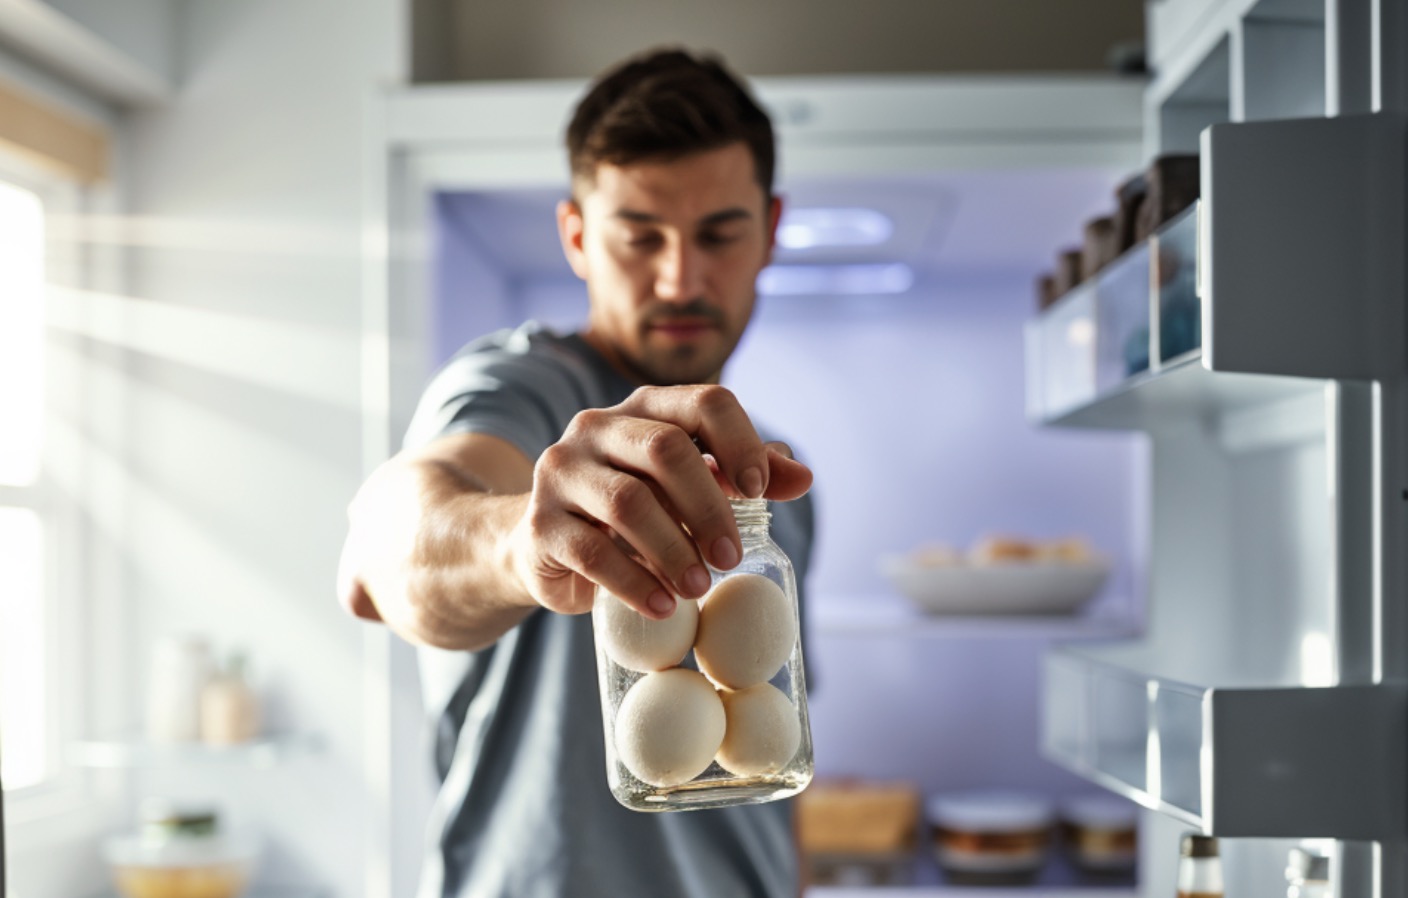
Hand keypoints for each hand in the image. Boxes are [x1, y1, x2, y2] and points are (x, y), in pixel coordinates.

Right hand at [506, 384, 810, 620]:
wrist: (542, 544)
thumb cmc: (631, 511)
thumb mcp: (688, 487)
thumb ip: (744, 476)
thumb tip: (803, 478)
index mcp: (644, 408)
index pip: (704, 401)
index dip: (740, 442)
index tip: (761, 491)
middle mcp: (597, 427)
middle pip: (666, 448)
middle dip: (709, 507)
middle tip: (732, 557)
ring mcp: (562, 472)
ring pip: (628, 502)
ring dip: (674, 550)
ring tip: (698, 588)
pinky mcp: (540, 523)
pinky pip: (592, 551)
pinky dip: (635, 583)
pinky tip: (663, 608)